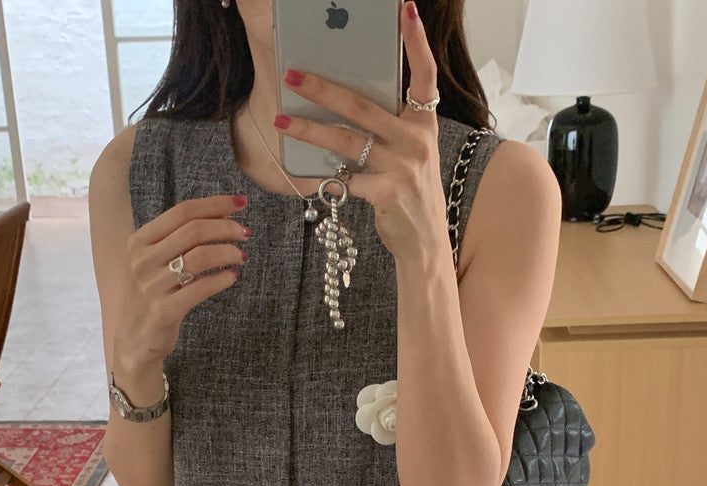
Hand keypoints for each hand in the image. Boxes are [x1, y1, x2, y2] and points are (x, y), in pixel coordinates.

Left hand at [274, 0, 446, 261]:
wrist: (424, 241)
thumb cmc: (409, 192)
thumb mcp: (409, 153)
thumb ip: (388, 128)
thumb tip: (342, 103)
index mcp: (423, 123)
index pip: (424, 75)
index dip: (415, 42)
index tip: (404, 9)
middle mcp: (416, 140)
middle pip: (363, 105)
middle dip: (323, 88)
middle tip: (293, 74)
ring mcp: (403, 167)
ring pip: (346, 140)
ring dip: (309, 129)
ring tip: (281, 119)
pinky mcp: (388, 192)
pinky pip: (345, 178)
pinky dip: (322, 176)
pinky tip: (301, 172)